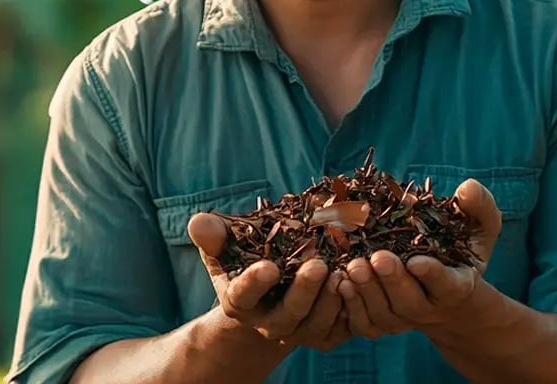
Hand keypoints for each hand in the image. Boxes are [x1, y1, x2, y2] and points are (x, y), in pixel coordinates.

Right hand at [189, 212, 350, 350]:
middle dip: (304, 290)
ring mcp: (299, 332)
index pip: (244, 295)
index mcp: (240, 302)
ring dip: (332, 300)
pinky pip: (341, 328)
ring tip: (345, 272)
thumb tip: (197, 222)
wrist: (270, 298)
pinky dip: (351, 309)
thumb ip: (212, 235)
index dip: (255, 283)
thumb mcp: (224, 247)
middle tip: (319, 264)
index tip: (268, 266)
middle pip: (289, 313)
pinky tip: (359, 284)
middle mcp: (269, 323)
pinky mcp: (325, 334)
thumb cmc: (244, 262)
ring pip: (317, 323)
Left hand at [337, 178, 503, 338]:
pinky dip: (351, 304)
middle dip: (392, 279)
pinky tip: (338, 282)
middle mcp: (428, 307)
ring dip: (367, 290)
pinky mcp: (379, 324)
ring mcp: (402, 319)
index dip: (433, 275)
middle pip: (409, 301)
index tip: (418, 262)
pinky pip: (363, 322)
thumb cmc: (457, 253)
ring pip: (383, 312)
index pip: (447, 285)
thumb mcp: (477, 230)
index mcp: (456, 286)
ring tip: (352, 266)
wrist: (445, 299)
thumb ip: (478, 208)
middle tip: (377, 257)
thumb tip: (468, 188)